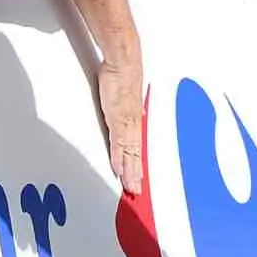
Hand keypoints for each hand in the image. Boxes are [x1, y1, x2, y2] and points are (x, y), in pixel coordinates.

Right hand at [98, 61, 143, 194]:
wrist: (123, 64)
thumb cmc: (124, 77)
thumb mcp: (129, 97)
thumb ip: (132, 111)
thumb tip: (137, 118)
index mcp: (136, 121)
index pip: (138, 149)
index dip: (138, 165)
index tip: (139, 179)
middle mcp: (133, 125)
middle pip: (135, 156)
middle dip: (136, 176)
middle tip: (136, 192)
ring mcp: (126, 124)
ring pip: (129, 155)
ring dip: (129, 172)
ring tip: (130, 187)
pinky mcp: (116, 120)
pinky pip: (118, 145)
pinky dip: (119, 159)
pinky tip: (119, 169)